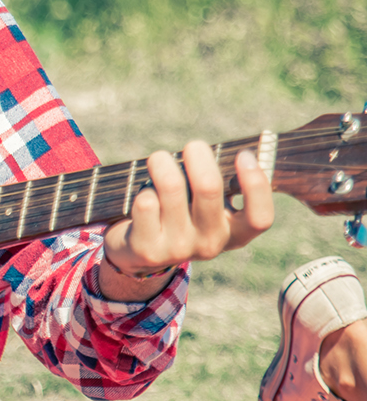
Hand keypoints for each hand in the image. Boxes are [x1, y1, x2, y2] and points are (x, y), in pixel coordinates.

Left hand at [99, 142, 274, 300]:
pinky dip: (143, 188)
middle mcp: (210, 245)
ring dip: (162, 163)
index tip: (244, 155)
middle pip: (209, 187)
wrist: (140, 253)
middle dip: (198, 155)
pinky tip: (143, 194)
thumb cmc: (180, 214)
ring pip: (172, 187)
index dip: (257, 185)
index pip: (260, 218)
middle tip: (192, 146)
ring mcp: (179, 249)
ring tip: (158, 160)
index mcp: (235, 234)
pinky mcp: (148, 249)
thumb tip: (228, 150)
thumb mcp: (207, 207)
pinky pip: (146, 202)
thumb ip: (220, 184)